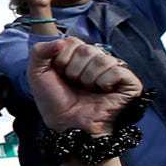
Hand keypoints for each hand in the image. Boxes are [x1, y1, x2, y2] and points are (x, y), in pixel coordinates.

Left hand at [26, 33, 144, 135]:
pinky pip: (117, 70)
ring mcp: (114, 70)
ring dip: (88, 79)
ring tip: (88, 90)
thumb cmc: (54, 102)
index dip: (62, 60)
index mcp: (78, 55)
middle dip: (74, 71)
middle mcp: (98, 59)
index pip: (72, 42)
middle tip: (75, 85)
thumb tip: (60, 41)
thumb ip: (39, 51)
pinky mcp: (129, 82)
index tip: (61, 76)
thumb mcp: (36, 73)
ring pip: (102, 59)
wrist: (68, 125)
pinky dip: (105, 82)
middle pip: (86, 50)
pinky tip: (103, 92)